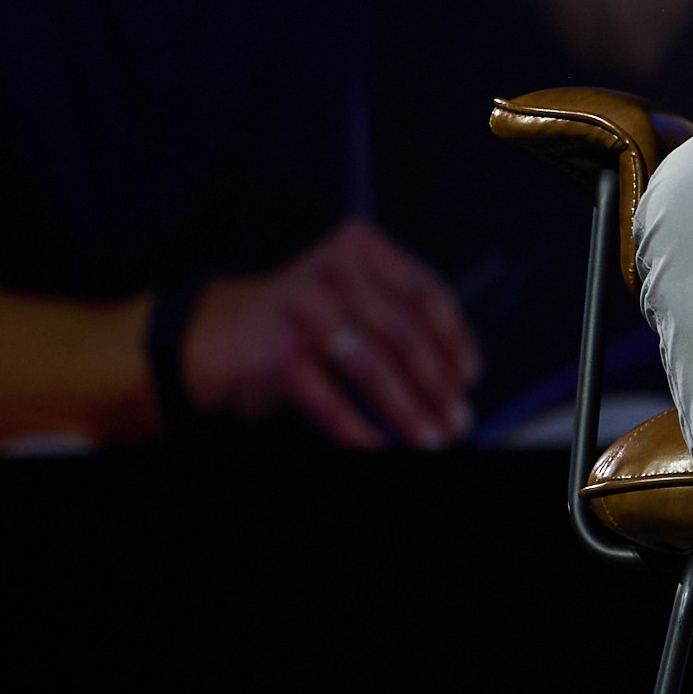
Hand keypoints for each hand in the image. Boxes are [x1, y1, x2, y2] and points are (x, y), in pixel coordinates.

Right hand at [182, 217, 478, 448]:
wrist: (221, 334)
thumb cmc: (308, 319)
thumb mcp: (356, 296)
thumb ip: (402, 319)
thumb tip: (457, 380)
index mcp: (361, 247)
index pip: (427, 292)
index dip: (456, 339)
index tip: (471, 376)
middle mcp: (333, 270)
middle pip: (405, 334)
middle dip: (438, 384)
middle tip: (458, 420)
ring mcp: (304, 312)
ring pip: (374, 369)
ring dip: (408, 411)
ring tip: (430, 438)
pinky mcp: (278, 356)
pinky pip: (331, 401)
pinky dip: (357, 429)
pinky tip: (375, 446)